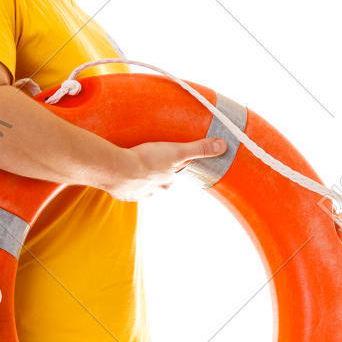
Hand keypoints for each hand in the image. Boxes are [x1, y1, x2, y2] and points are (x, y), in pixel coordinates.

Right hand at [105, 136, 227, 201]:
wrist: (118, 170)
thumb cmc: (148, 160)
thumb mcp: (177, 151)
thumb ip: (200, 148)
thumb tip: (223, 146)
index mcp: (166, 183)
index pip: (171, 174)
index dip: (169, 166)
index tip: (164, 158)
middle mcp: (152, 192)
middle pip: (156, 183)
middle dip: (153, 174)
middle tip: (147, 160)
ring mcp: (135, 194)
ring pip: (140, 187)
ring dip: (138, 179)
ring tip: (132, 167)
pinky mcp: (120, 194)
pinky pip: (123, 189)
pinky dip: (123, 183)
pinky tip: (120, 175)